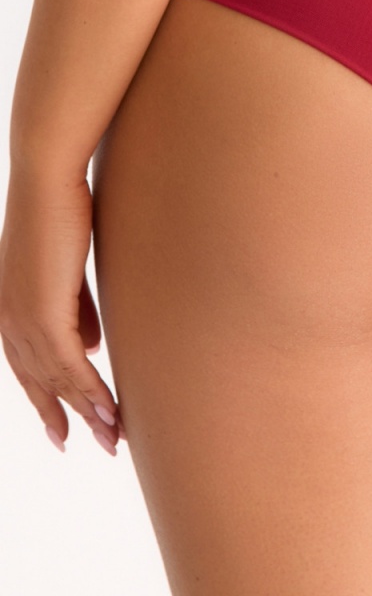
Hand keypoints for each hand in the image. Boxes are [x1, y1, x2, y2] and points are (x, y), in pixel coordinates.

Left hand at [0, 171, 121, 454]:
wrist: (48, 176)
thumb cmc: (61, 207)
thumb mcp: (67, 266)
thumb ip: (75, 307)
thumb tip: (91, 342)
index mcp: (9, 306)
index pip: (29, 363)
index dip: (49, 397)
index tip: (67, 424)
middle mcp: (7, 319)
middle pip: (39, 381)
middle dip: (67, 416)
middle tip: (93, 444)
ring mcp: (21, 318)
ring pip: (57, 380)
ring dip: (89, 411)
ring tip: (113, 436)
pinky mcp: (43, 313)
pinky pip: (70, 365)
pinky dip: (91, 392)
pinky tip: (110, 410)